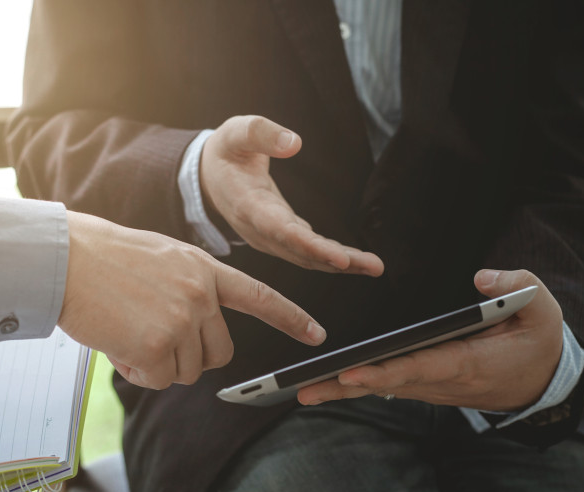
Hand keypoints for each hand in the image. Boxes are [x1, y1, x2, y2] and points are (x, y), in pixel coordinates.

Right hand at [60, 211, 326, 388]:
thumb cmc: (103, 260)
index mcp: (204, 269)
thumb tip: (192, 338)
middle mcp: (201, 293)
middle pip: (219, 353)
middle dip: (190, 358)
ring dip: (158, 364)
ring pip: (186, 371)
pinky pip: (158, 380)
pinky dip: (138, 372)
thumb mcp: (161, 261)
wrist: (64, 258)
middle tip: (155, 343)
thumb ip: (188, 291)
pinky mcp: (159, 344)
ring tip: (127, 334)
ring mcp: (183, 318)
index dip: (290, 317)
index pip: (259, 295)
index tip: (317, 334)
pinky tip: (118, 345)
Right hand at [201, 115, 383, 275]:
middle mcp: (259, 230)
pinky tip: (356, 261)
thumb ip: (261, 133)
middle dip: (337, 261)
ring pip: (307, 257)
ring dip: (342, 264)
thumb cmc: (226, 151)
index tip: (339, 258)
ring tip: (374, 267)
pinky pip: (307, 252)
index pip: (282, 230)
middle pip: (301, 251)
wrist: (208, 177)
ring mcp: (269, 237)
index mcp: (248, 206)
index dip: (310, 245)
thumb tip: (294, 143)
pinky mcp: (280, 236)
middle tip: (374, 267)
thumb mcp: (235, 133)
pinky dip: (332, 258)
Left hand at [298, 269, 563, 411]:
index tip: (351, 371)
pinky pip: (388, 386)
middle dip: (346, 385)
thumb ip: (518, 287)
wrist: (541, 381)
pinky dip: (358, 386)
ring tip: (302, 389)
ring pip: (382, 389)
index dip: (384, 371)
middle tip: (303, 388)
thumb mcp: (543, 309)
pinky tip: (329, 384)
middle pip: (388, 383)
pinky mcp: (427, 385)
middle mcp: (443, 380)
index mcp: (468, 361)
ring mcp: (433, 387)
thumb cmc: (537, 341)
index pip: (419, 367)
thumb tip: (481, 279)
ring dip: (344, 389)